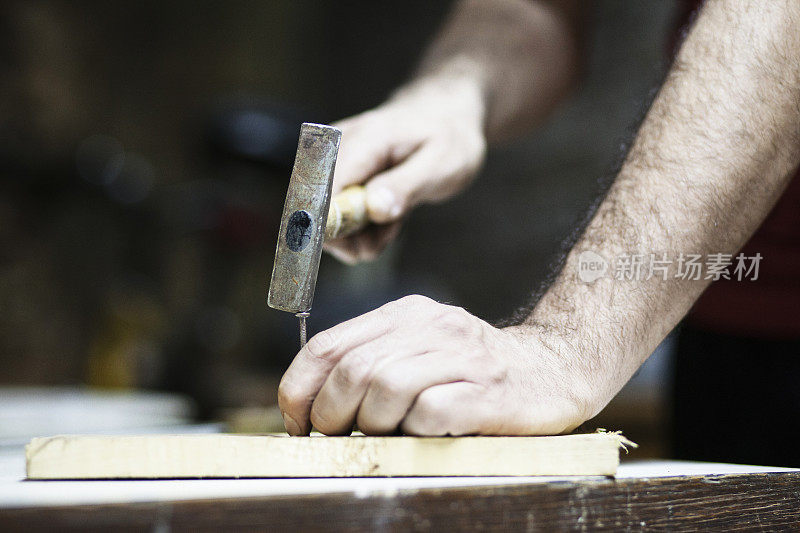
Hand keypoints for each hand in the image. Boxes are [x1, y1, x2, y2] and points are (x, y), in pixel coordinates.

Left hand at [277, 295, 595, 435]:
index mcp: (405, 315)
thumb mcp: (419, 348)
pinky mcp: (488, 393)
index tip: (297, 423)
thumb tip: (312, 406)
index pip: (327, 345)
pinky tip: (424, 435)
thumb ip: (372, 362)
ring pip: (386, 390)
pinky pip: (430, 415)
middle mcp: (432, 327)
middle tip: (337, 438)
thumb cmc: (472, 370)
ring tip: (384, 436)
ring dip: (373, 424)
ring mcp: (462, 359)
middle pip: (352, 371)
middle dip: (331, 414)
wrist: (555, 367)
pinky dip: (415, 432)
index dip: (298, 389)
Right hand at [324, 76, 486, 263]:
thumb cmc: (447, 139)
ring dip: (358, 234)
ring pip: (325, 214)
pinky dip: (360, 226)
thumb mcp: (442, 165)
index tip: (356, 248)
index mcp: (367, 139)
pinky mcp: (336, 173)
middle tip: (384, 238)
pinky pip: (336, 211)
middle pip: (317, 204)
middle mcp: (340, 145)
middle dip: (349, 236)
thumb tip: (374, 207)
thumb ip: (406, 186)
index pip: (326, 183)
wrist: (443, 120)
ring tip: (392, 224)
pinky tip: (384, 218)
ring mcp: (334, 159)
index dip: (329, 222)